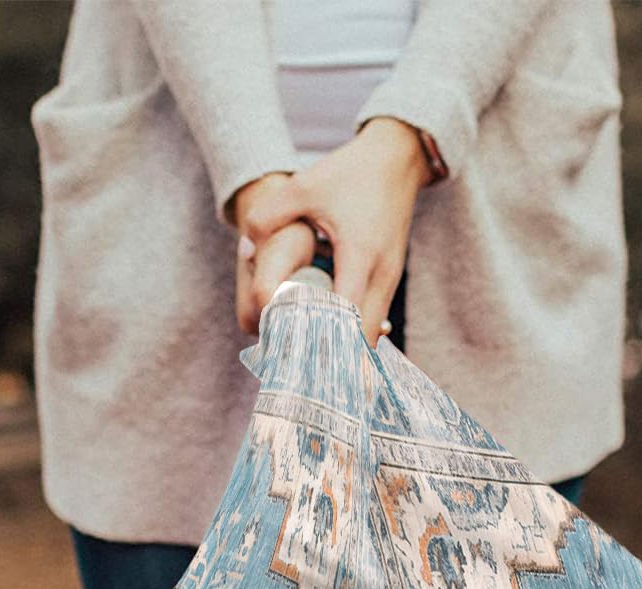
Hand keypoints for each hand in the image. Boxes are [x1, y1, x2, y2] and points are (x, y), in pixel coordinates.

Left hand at [232, 118, 431, 347]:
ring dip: (345, 351)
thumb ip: (269, 215)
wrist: (397, 158)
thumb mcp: (305, 186)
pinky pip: (372, 320)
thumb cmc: (350, 172)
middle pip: (362, 340)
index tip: (299, 363)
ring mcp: (390, 280)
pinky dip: (352, 336)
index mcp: (360, 256)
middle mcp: (381, 275)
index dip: (323, 343)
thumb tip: (245, 249)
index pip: (345, 318)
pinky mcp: (389, 280)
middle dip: (335, 361)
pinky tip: (328, 342)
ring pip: (370, 335)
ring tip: (312, 367)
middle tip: (302, 376)